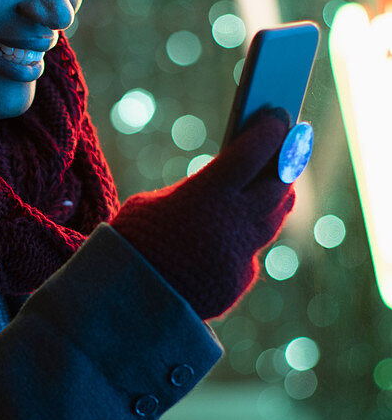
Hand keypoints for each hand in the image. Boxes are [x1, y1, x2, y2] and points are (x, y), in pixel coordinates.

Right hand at [110, 113, 295, 319]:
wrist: (129, 302)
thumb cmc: (132, 242)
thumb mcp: (153, 204)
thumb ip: (193, 191)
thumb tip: (223, 181)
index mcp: (207, 196)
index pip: (252, 152)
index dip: (270, 131)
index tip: (278, 116)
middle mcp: (233, 224)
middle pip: (278, 185)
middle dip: (286, 163)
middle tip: (290, 145)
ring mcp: (241, 254)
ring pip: (274, 218)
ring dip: (277, 197)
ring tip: (278, 181)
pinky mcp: (240, 279)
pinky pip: (253, 250)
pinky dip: (249, 237)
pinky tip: (244, 226)